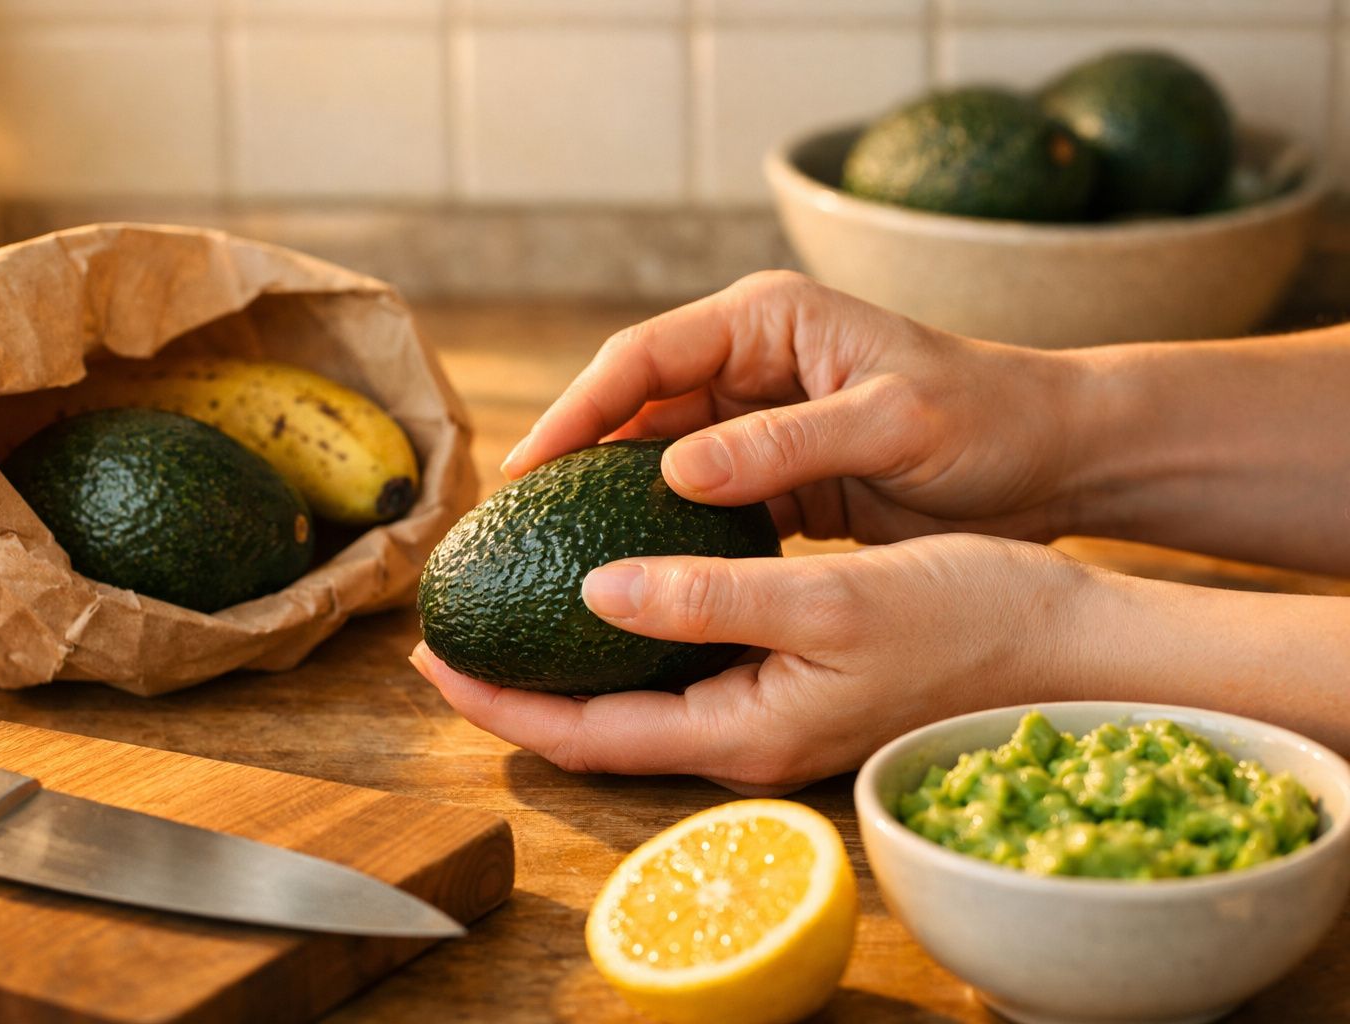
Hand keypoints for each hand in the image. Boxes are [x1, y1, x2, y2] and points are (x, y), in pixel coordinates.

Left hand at [411, 534, 1084, 793]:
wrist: (1067, 641)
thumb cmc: (965, 621)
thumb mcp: (828, 603)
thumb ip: (708, 599)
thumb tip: (596, 590)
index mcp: (742, 732)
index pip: (586, 730)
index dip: (500, 698)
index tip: (430, 655)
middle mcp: (746, 736)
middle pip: (599, 721)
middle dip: (517, 681)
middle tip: (453, 628)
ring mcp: (771, 712)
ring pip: (639, 694)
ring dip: (569, 653)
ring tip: (513, 601)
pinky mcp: (794, 680)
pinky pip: (686, 665)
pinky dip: (633, 629)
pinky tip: (618, 582)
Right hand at [502, 270, 1086, 543]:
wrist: (1055, 456)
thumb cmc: (988, 419)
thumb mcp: (893, 423)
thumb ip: (785, 444)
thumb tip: (670, 475)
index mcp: (769, 319)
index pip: (643, 357)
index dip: (575, 409)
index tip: (525, 469)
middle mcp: (753, 360)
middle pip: (634, 405)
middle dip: (572, 456)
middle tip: (514, 521)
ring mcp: (761, 418)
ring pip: (656, 455)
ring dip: (606, 498)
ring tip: (548, 551)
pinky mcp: (777, 471)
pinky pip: (697, 498)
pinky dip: (661, 529)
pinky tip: (627, 571)